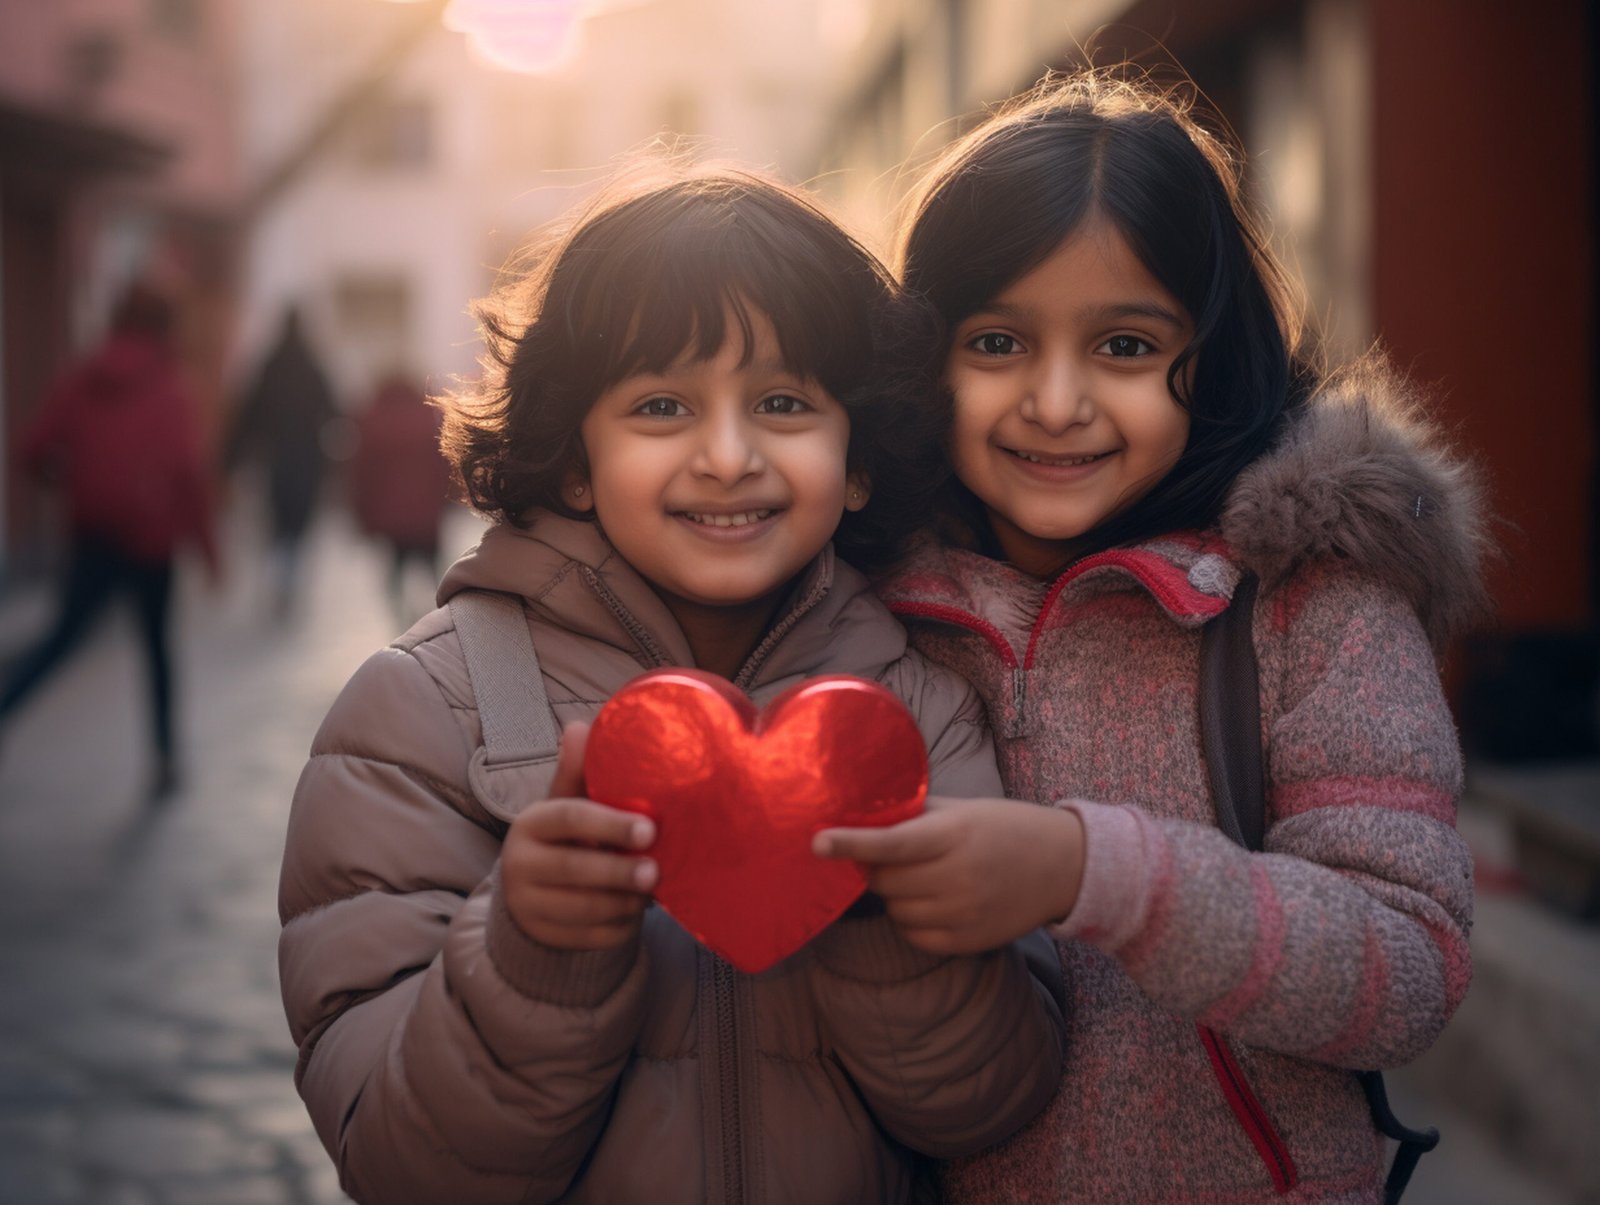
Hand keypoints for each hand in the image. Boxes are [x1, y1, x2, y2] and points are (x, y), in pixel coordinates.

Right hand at [500, 722, 658, 950]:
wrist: (528, 890)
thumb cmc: (561, 837)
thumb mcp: (565, 804)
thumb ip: (577, 773)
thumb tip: (579, 726)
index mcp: (530, 823)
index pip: (569, 819)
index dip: (610, 825)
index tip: (649, 830)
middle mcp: (519, 864)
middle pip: (574, 869)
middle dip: (619, 872)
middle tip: (655, 871)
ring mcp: (528, 905)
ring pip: (583, 909)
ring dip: (624, 902)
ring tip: (650, 890)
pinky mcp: (544, 935)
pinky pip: (589, 937)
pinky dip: (618, 927)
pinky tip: (634, 912)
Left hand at [813, 797, 1083, 954]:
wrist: (1063, 867)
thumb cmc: (1006, 828)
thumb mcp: (965, 809)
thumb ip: (916, 815)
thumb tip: (862, 816)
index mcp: (954, 836)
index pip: (892, 842)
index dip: (851, 843)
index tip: (817, 842)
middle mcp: (957, 877)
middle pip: (884, 880)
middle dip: (876, 867)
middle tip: (892, 855)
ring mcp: (962, 914)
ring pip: (895, 910)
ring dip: (894, 894)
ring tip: (923, 876)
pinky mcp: (966, 942)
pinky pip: (913, 935)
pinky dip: (911, 918)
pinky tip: (932, 900)